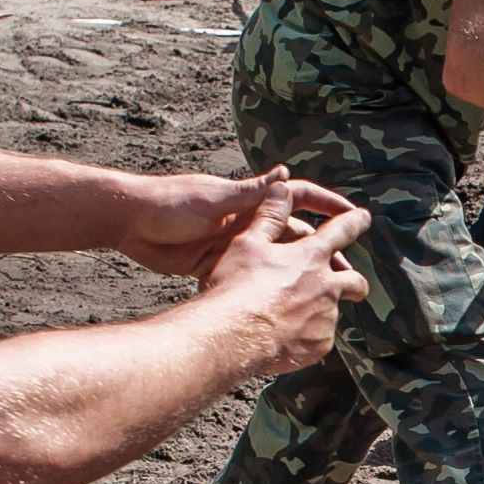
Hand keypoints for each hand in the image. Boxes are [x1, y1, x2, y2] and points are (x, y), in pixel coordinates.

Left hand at [121, 164, 358, 279]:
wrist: (129, 223)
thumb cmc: (170, 203)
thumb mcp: (214, 199)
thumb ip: (250, 192)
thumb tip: (285, 173)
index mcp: (250, 201)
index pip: (299, 198)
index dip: (327, 205)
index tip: (354, 217)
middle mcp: (247, 221)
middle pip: (295, 236)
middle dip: (322, 251)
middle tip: (347, 272)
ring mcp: (233, 244)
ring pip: (277, 262)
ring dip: (299, 277)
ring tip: (323, 299)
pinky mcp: (216, 265)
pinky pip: (251, 279)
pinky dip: (268, 293)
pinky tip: (284, 310)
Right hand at [195, 197, 369, 374]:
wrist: (231, 336)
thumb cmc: (235, 286)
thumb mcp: (247, 243)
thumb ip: (270, 216)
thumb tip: (282, 186)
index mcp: (310, 257)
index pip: (341, 231)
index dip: (354, 221)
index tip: (364, 217)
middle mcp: (326, 286)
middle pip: (355, 281)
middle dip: (354, 280)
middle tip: (347, 283)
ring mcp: (326, 317)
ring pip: (334, 311)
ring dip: (321, 310)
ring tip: (293, 315)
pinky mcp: (320, 345)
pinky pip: (320, 338)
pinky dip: (308, 335)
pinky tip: (285, 336)